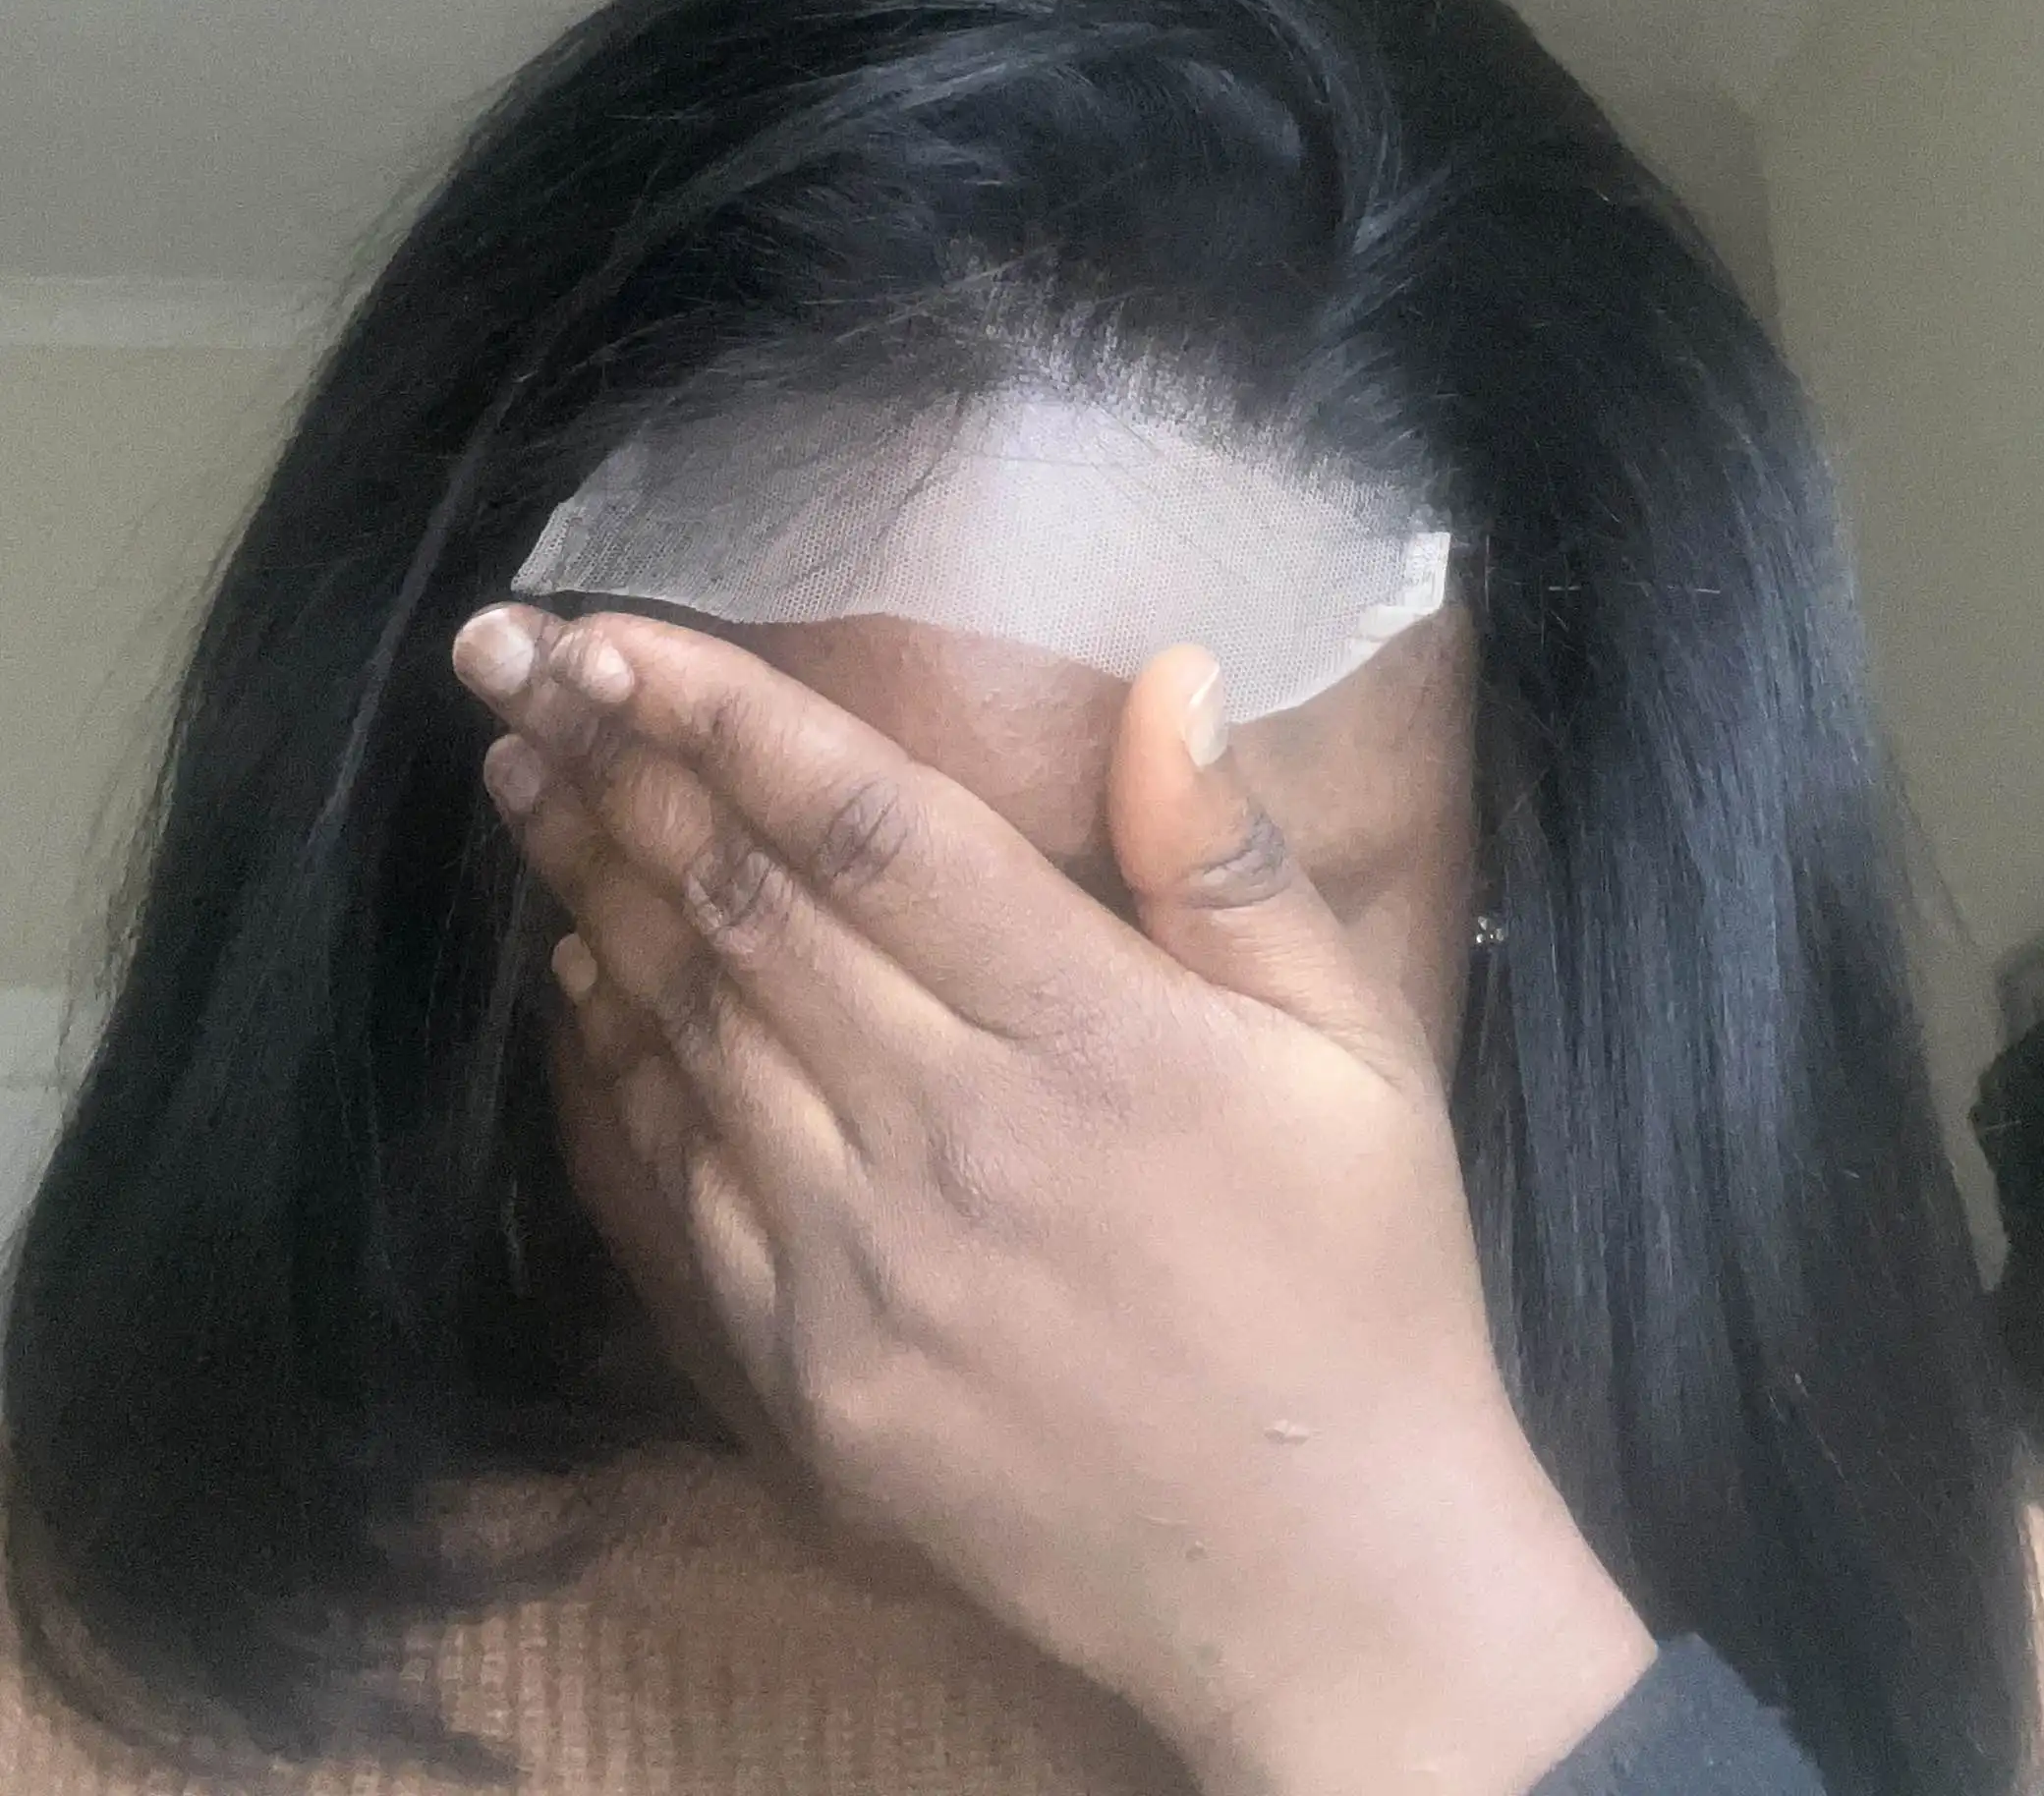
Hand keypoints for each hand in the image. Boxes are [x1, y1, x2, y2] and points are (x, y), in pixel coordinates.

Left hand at [454, 605, 1652, 1795]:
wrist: (1324, 1580)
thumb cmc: (1358, 1286)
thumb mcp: (1356, 1052)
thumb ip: (1234, 863)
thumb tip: (1170, 675)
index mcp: (1088, 1034)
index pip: (872, 831)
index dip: (731, 718)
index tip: (613, 633)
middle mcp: (950, 1134)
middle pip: (746, 914)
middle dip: (619, 770)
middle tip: (515, 668)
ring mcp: (862, 1267)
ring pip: (688, 1036)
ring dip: (594, 893)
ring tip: (523, 781)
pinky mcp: (812, 1376)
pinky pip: (676, 1189)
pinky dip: (612, 1070)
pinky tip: (578, 983)